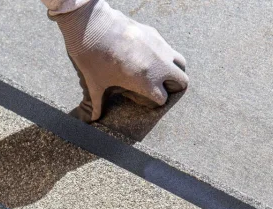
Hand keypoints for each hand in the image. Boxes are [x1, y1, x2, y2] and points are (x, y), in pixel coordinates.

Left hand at [51, 0, 187, 121]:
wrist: (92, 25)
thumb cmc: (92, 57)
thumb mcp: (95, 83)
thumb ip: (96, 103)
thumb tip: (91, 119)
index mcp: (147, 82)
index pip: (163, 98)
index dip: (154, 100)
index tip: (145, 98)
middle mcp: (159, 65)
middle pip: (182, 81)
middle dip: (173, 86)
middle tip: (159, 86)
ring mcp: (160, 47)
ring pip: (180, 62)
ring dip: (173, 69)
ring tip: (158, 71)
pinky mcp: (154, 33)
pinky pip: (167, 47)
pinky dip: (162, 54)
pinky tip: (145, 54)